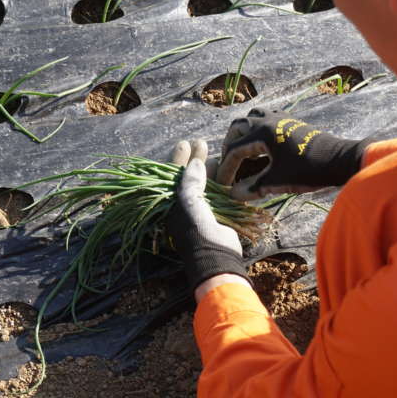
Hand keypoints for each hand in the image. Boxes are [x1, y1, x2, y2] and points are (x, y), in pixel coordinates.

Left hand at [167, 140, 251, 293]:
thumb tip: (195, 161)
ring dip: (209, 167)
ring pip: (204, 182)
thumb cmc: (196, 229)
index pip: (172, 175)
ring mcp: (201, 209)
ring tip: (214, 151)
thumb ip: (190, 179)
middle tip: (200, 142)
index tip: (185, 143)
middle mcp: (184, 205)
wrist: (216, 255)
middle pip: (188, 176)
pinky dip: (221, 180)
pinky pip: (217, 192)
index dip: (178, 158)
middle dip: (194, 159)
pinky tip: (225, 167)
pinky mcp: (217, 214)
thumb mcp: (189, 200)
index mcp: (171, 203)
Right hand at [216, 108, 372, 199]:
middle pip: (238, 127)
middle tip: (229, 164)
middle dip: (230, 145)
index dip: (226, 169)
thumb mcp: (277, 182)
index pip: (234, 150)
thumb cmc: (308, 170)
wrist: (340, 160)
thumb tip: (233, 195)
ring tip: (243, 151)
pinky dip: (258, 129)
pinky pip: (268, 118)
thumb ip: (253, 188)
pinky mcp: (291, 122)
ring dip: (243, 133)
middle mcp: (269, 120)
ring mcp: (281, 119)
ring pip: (253, 118)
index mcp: (262, 132)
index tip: (224, 185)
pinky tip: (262, 145)